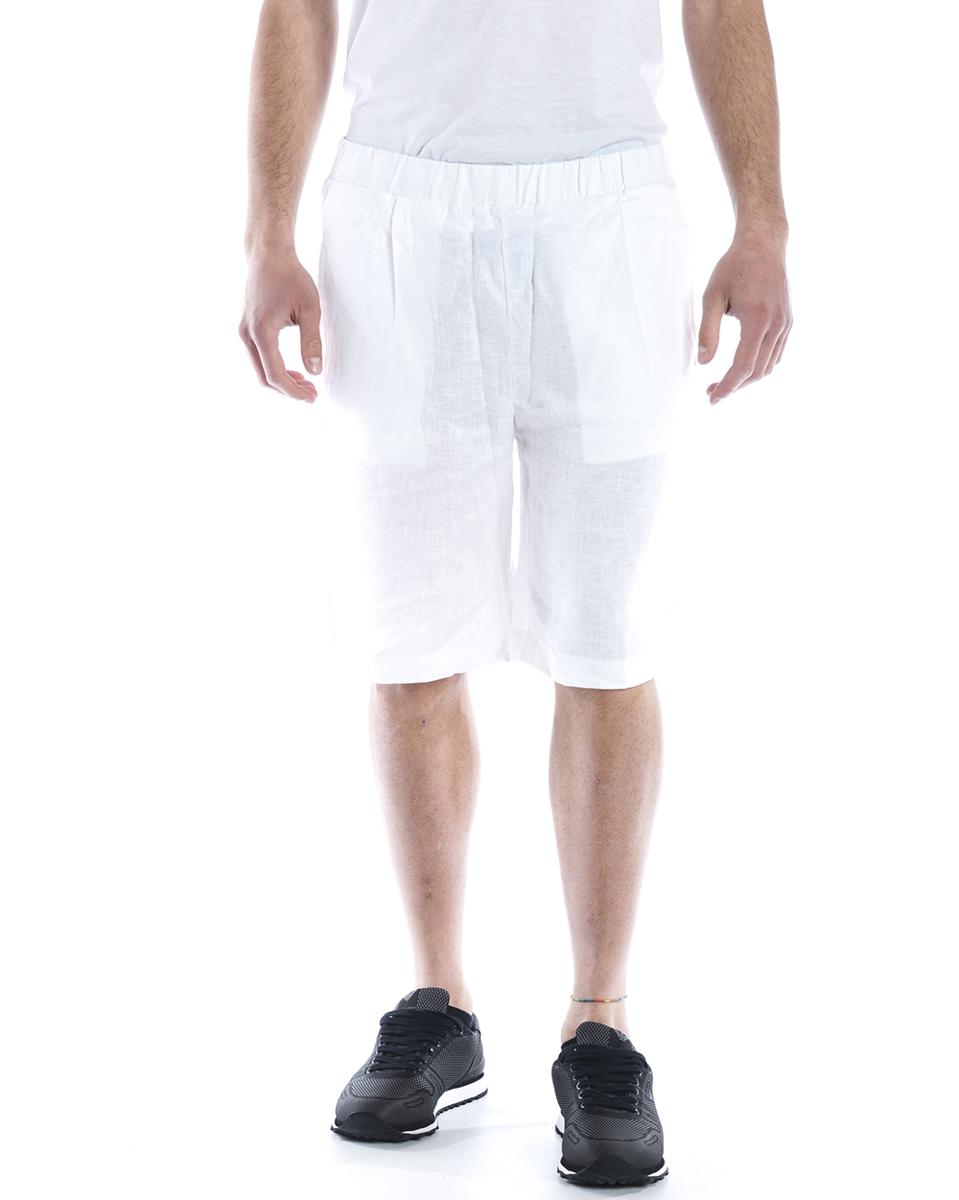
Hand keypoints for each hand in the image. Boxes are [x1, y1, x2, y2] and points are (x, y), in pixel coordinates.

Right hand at [239, 251, 322, 402]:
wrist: (268, 255)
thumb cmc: (290, 277)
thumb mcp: (309, 308)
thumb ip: (312, 342)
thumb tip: (316, 372)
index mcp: (261, 332)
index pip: (275, 375)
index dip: (294, 392)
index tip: (313, 397)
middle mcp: (246, 335)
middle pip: (264, 378)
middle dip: (288, 390)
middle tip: (312, 394)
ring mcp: (243, 333)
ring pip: (259, 371)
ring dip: (281, 381)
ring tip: (306, 383)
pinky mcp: (246, 330)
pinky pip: (257, 359)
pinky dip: (274, 369)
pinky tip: (294, 370)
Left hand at [697, 229, 791, 403]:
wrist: (764, 244)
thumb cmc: (734, 267)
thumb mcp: (713, 296)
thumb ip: (708, 331)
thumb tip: (703, 363)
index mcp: (758, 320)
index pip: (743, 366)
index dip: (727, 386)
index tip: (712, 397)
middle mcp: (777, 325)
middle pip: (758, 372)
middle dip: (735, 387)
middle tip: (712, 392)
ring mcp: (786, 324)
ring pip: (769, 366)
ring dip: (748, 379)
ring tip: (726, 382)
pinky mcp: (788, 321)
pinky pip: (777, 354)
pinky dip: (761, 366)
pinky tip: (744, 366)